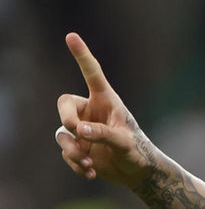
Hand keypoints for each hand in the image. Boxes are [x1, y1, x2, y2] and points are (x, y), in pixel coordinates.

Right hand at [54, 33, 153, 186]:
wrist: (138, 173)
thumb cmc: (137, 151)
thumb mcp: (124, 142)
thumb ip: (102, 134)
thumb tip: (77, 131)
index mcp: (106, 101)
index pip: (92, 74)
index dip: (82, 55)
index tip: (71, 36)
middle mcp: (90, 112)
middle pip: (64, 104)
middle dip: (65, 118)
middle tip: (75, 131)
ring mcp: (82, 130)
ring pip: (62, 133)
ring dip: (71, 150)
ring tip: (88, 162)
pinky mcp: (78, 147)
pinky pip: (66, 152)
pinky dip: (76, 164)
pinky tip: (91, 173)